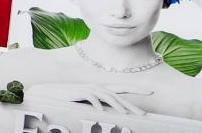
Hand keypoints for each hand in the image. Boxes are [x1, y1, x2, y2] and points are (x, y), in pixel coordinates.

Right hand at [32, 84, 151, 115]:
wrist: (50, 93)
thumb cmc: (70, 99)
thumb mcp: (87, 102)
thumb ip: (100, 105)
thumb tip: (113, 113)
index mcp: (101, 89)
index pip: (122, 88)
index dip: (136, 89)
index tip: (151, 91)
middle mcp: (97, 87)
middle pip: (118, 94)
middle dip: (132, 103)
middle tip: (144, 114)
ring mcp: (88, 89)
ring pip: (107, 96)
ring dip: (117, 105)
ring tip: (126, 114)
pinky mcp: (79, 92)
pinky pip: (90, 98)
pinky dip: (97, 104)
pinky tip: (101, 111)